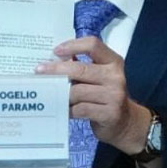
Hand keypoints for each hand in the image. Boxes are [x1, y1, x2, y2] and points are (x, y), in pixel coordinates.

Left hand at [35, 36, 151, 154]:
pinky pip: (79, 109)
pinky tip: (62, 109)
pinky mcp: (109, 114)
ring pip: (77, 91)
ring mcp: (114, 96)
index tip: (56, 51)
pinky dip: (67, 109)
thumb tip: (54, 60)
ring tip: (50, 93)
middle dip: (57, 69)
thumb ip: (83, 67)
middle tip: (40, 71)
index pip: (93, 45)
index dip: (73, 45)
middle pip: (80, 68)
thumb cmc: (106, 95)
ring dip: (61, 93)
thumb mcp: (100, 76)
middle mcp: (115, 76)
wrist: (126, 122)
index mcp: (113, 62)